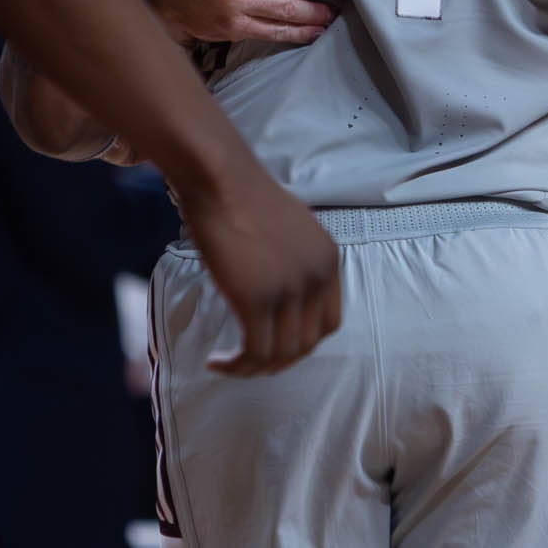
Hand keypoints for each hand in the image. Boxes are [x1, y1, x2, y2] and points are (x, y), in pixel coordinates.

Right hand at [183, 168, 341, 376]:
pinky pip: (254, 350)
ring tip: (228, 364)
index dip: (302, 342)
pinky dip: (236, 364)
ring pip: (281, 354)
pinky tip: (217, 361)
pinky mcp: (257, 297)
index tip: (275, 345)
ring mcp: (289, 289)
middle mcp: (317, 277)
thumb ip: (295, 261)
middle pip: (307, 343)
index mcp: (328, 260)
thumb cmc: (243, 196)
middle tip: (248, 362)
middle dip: (278, 362)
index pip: (329, 322)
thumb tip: (279, 292)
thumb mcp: (289, 229)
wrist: (220, 178)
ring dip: (254, 368)